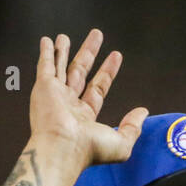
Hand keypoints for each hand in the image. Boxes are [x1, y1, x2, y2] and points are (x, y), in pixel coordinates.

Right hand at [29, 30, 147, 174]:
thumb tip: (142, 112)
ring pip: (61, 67)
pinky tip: (47, 40)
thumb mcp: (122, 142)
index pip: (99, 88)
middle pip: (81, 72)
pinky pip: (45, 66)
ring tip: (65, 36)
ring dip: (63, 51)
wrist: (63, 148)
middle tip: (96, 36)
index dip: (107, 71)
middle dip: (88, 53)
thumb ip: (133, 127)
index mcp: (85, 116)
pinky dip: (46, 53)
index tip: (115, 55)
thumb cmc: (90, 150)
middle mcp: (69, 104)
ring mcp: (55, 95)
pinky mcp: (43, 87)